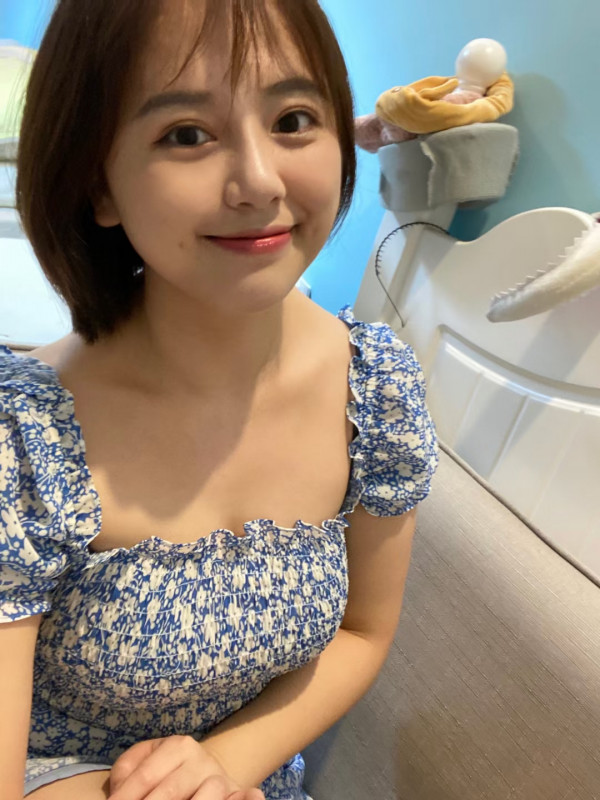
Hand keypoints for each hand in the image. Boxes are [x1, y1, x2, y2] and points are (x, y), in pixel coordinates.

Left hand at [108, 735, 265, 799]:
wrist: (206, 770)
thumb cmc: (166, 769)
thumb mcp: (146, 759)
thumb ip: (128, 768)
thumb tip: (120, 789)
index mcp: (178, 746)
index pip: (145, 777)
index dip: (124, 798)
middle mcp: (202, 760)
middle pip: (170, 791)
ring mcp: (221, 780)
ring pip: (206, 797)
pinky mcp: (235, 793)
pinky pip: (240, 798)